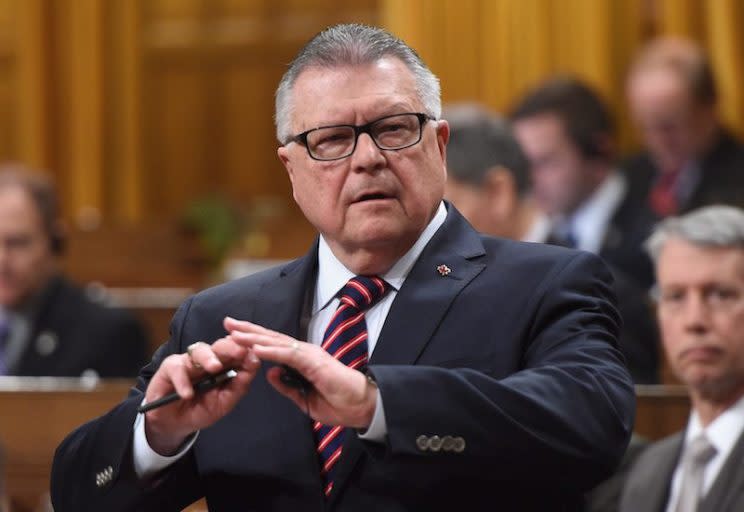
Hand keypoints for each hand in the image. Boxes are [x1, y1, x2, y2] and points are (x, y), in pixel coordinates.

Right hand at [144, 324, 260, 454]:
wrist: (175, 424)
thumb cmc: (202, 410)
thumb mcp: (224, 402)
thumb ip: (239, 385)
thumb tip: (254, 364)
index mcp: (225, 365)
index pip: (237, 351)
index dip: (246, 350)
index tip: (257, 352)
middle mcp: (208, 359)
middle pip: (220, 346)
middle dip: (231, 347)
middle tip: (241, 352)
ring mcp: (189, 361)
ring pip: (199, 351)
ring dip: (208, 358)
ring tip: (215, 368)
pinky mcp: (169, 368)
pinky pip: (177, 369)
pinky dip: (182, 381)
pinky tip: (187, 394)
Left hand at [226, 317, 376, 428]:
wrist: (362, 406)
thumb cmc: (339, 402)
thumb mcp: (304, 398)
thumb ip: (287, 386)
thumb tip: (270, 374)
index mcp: (301, 360)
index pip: (273, 346)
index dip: (253, 339)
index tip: (233, 335)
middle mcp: (304, 352)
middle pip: (271, 338)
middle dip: (248, 330)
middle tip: (227, 321)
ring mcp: (309, 355)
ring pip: (276, 343)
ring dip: (254, 337)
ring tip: (234, 332)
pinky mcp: (315, 362)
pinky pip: (288, 355)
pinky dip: (271, 351)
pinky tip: (255, 348)